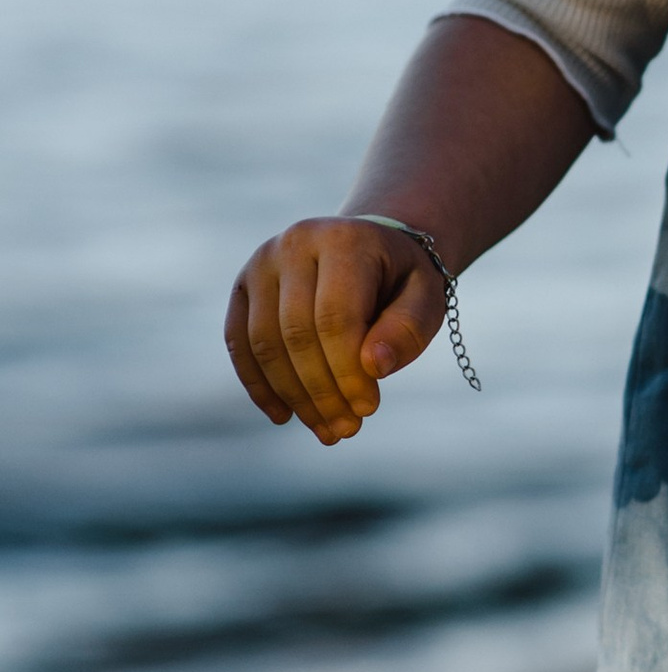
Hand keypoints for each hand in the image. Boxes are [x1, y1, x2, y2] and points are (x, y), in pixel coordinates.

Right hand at [226, 218, 443, 444]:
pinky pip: (239, 341)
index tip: (367, 410)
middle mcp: (294, 243)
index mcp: (343, 240)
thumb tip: (373, 366)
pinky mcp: (243, 285)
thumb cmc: (402, 280)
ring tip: (326, 430)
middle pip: (296, 333)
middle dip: (321, 391)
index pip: (335, 317)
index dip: (347, 371)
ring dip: (293, 396)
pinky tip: (284, 416)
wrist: (371, 246)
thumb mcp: (425, 298)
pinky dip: (259, 384)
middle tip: (346, 430)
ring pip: (264, 342)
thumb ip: (407, 329)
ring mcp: (261, 262)